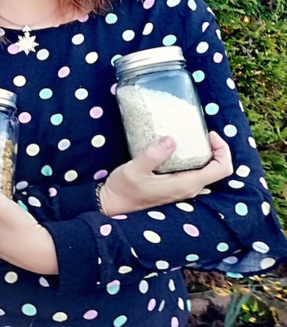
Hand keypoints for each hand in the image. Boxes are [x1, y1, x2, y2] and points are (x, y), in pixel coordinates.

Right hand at [99, 131, 233, 215]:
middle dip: (215, 149)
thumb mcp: (134, 169)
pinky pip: (194, 172)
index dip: (223, 150)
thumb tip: (171, 139)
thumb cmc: (124, 189)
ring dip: (205, 153)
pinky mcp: (175, 187)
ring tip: (190, 137)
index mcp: (185, 184)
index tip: (209, 135)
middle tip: (199, 132)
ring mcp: (183, 189)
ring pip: (206, 170)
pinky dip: (194, 158)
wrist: (114, 205)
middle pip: (217, 169)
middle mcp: (189, 189)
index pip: (221, 169)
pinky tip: (177, 148)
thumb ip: (152, 155)